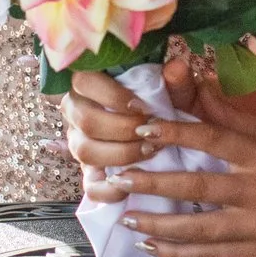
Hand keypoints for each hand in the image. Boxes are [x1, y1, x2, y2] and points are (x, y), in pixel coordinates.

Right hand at [62, 53, 201, 192]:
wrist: (172, 134)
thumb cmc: (169, 104)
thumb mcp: (176, 91)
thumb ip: (178, 81)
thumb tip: (177, 67)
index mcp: (90, 84)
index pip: (83, 81)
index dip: (112, 95)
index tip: (142, 106)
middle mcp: (78, 112)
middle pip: (86, 121)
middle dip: (123, 128)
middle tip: (150, 130)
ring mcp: (80, 144)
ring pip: (85, 152)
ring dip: (122, 153)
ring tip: (150, 150)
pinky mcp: (91, 174)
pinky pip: (91, 187)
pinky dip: (112, 189)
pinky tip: (133, 181)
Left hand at [107, 88, 255, 256]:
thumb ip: (229, 118)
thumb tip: (190, 85)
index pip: (212, 139)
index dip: (174, 133)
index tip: (142, 130)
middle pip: (197, 187)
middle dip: (152, 184)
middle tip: (118, 180)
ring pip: (198, 229)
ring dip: (158, 225)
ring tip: (128, 217)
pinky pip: (211, 256)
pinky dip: (179, 253)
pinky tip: (153, 247)